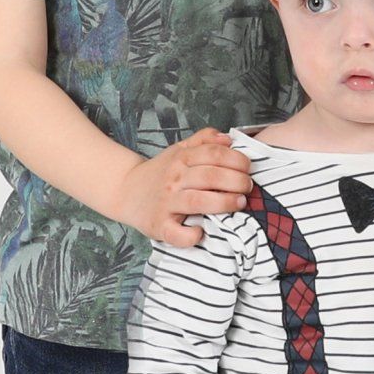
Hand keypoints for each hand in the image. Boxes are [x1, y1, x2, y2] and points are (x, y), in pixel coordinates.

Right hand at [113, 130, 252, 245]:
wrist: (126, 191)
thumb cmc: (161, 172)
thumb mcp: (179, 150)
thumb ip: (203, 140)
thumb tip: (227, 139)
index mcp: (181, 159)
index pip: (214, 154)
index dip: (236, 160)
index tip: (248, 168)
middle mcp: (174, 179)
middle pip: (210, 177)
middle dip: (236, 181)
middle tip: (248, 187)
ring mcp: (166, 203)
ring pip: (198, 202)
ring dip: (223, 203)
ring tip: (239, 203)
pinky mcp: (159, 225)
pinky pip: (176, 233)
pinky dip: (191, 235)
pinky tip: (202, 231)